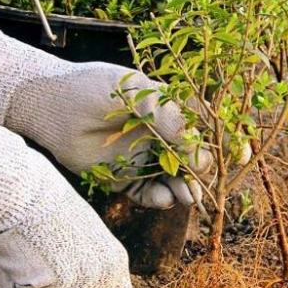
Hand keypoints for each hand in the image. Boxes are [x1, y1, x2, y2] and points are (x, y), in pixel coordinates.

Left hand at [0, 30, 207, 208]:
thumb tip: (201, 154)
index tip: (239, 155)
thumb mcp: (139, 96)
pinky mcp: (122, 179)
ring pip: (174, 180)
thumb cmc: (93, 89)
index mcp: (168, 109)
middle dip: (204, 174)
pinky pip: (148, 194)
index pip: (204, 128)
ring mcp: (142, 158)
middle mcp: (158, 135)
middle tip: (209, 184)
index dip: (223, 143)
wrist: (48, 105)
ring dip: (186, 190)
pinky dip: (160, 198)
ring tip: (189, 197)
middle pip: (193, 160)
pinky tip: (165, 198)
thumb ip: (171, 122)